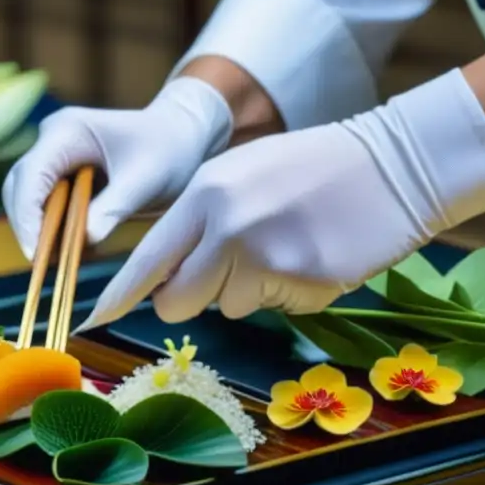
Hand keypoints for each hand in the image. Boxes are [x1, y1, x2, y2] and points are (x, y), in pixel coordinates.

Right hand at [2, 77, 231, 259]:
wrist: (181, 136)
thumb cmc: (168, 150)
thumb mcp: (145, 181)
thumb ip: (114, 208)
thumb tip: (85, 240)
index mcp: (67, 131)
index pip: (31, 175)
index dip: (27, 216)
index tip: (35, 253)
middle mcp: (53, 140)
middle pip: (19, 187)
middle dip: (28, 226)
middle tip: (42, 264)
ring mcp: (55, 156)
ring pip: (28, 199)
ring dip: (39, 230)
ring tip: (62, 259)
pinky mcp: (62, 174)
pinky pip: (46, 205)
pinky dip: (54, 229)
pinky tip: (74, 249)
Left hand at [80, 70, 484, 328]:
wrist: (393, 165)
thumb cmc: (311, 170)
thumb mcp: (240, 177)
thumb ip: (198, 222)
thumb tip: (164, 276)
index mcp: (205, 193)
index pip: (147, 258)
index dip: (119, 296)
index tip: (91, 319)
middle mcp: (226, 226)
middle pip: (176, 301)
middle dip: (189, 299)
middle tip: (224, 273)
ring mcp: (265, 256)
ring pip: (227, 308)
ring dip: (248, 291)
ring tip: (286, 246)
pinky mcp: (302, 283)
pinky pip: (275, 309)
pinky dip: (290, 294)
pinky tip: (314, 256)